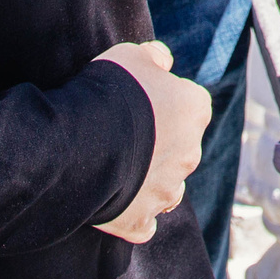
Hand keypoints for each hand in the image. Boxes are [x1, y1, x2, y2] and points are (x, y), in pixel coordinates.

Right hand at [93, 41, 209, 243]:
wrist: (84, 141)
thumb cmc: (111, 90)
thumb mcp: (131, 55)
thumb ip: (153, 57)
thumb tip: (164, 61)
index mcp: (195, 110)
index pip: (188, 104)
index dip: (163, 101)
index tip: (138, 102)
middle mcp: (190, 153)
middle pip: (179, 147)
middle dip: (157, 142)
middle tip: (122, 134)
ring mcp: (167, 191)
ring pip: (167, 188)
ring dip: (149, 180)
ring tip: (117, 168)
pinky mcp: (141, 220)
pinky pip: (144, 223)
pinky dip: (134, 216)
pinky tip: (115, 204)